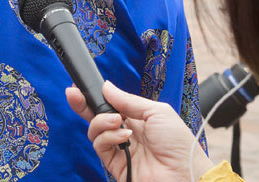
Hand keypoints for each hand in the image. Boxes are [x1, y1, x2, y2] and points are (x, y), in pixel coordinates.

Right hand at [66, 81, 214, 181]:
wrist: (184, 174)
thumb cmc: (179, 144)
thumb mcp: (157, 112)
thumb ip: (129, 100)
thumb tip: (107, 87)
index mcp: (136, 118)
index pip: (110, 104)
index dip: (96, 96)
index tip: (82, 87)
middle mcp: (125, 132)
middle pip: (96, 116)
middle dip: (83, 104)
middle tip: (74, 94)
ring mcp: (119, 148)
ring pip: (95, 130)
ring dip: (101, 121)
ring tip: (117, 121)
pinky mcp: (115, 164)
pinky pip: (99, 146)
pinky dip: (107, 137)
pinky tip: (122, 136)